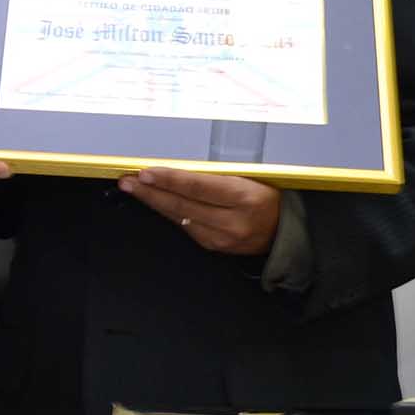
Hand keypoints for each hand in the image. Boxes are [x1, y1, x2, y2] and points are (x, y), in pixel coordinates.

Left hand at [119, 167, 281, 255]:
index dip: (169, 179)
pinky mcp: (215, 247)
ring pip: (180, 218)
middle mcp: (233, 221)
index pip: (198, 186)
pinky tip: (156, 203)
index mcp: (245, 197)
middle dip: (151, 192)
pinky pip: (186, 227)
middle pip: (183, 205)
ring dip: (154, 203)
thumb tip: (178, 167)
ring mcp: (222, 238)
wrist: (286, 232)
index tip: (145, 172)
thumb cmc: (268, 196)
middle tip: (127, 181)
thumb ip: (219, 175)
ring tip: (134, 189)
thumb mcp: (252, 179)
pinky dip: (169, 213)